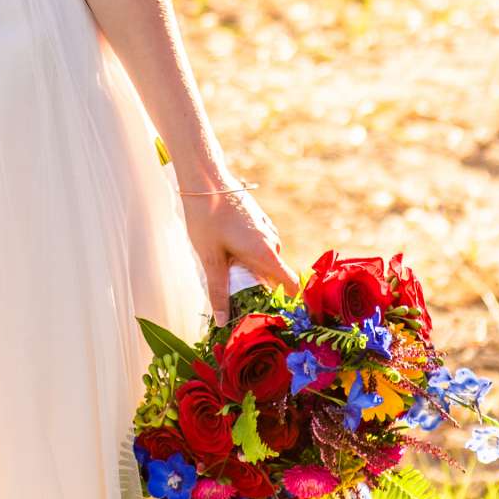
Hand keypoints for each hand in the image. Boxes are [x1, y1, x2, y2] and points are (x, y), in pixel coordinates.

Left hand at [181, 186, 298, 323]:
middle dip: (260, 291)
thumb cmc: (207, 218)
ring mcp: (267, 229)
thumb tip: (222, 320)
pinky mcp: (259, 221)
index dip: (290, 303)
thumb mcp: (210, 258)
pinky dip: (248, 256)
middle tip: (236, 303)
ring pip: (265, 261)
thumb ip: (218, 291)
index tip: (277, 316)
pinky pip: (259, 246)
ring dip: (251, 272)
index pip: (293, 286)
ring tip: (227, 278)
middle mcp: (273, 242)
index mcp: (266, 254)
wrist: (205, 178)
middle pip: (275, 277)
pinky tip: (227, 256)